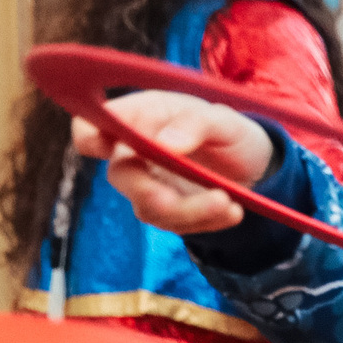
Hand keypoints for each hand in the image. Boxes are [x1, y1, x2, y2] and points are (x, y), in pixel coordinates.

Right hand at [69, 91, 275, 234]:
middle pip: (121, 176)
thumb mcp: (223, 120)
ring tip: (229, 203)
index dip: (90, 137)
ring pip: (149, 208)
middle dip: (153, 192)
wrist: (253, 163)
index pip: (91, 127)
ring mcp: (148, 185)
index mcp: (138, 117)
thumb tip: (164, 144)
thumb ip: (194, 124)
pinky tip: (234, 211)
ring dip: (190, 211)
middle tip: (200, 194)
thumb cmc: (227, 130)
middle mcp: (133, 152)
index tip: (106, 145)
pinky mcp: (167, 213)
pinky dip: (206, 222)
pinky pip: (176, 226)